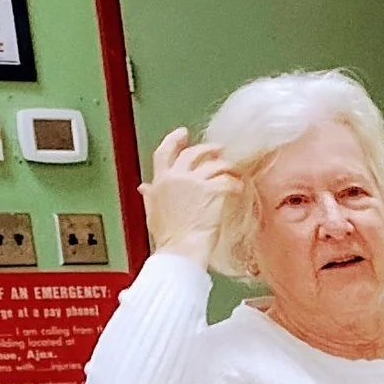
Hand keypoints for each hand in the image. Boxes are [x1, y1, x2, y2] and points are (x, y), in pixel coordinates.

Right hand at [141, 127, 237, 267]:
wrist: (181, 249)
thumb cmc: (169, 238)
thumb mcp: (152, 213)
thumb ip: (151, 197)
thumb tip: (144, 188)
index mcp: (160, 181)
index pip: (164, 153)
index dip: (174, 140)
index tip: (182, 133)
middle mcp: (176, 177)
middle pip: (193, 154)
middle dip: (207, 149)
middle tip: (219, 149)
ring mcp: (195, 183)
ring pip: (214, 164)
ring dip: (226, 166)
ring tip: (234, 171)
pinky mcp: (213, 191)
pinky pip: (228, 180)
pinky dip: (235, 183)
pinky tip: (239, 188)